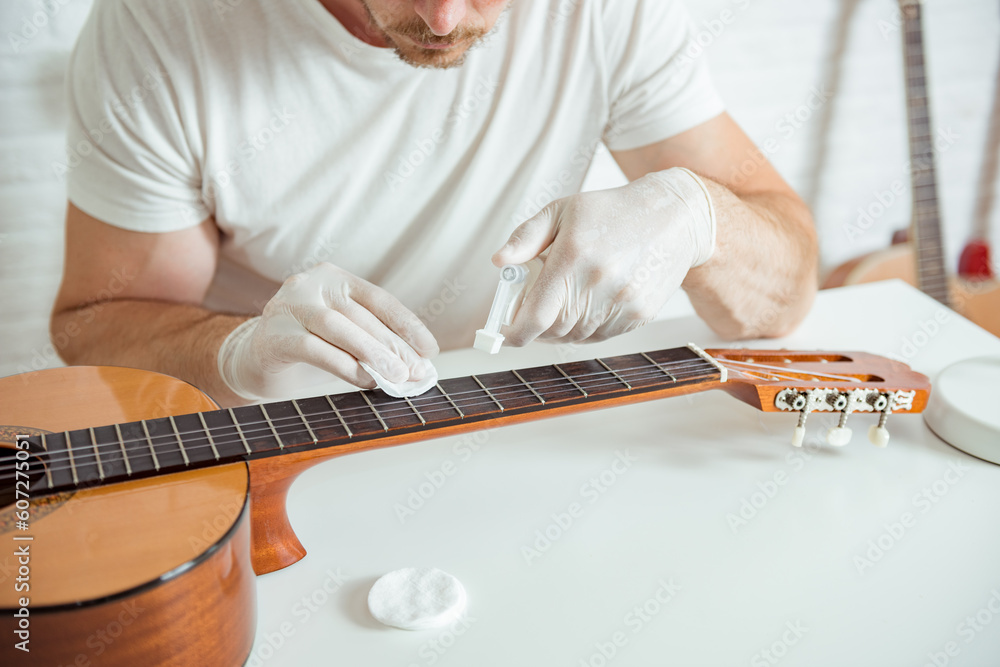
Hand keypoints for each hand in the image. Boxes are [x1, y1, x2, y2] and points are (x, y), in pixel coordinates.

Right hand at [217, 262, 438, 400]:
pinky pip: (314, 348)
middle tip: (416, 371)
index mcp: (333, 278)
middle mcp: (310, 285)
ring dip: (372, 354)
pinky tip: (365, 380)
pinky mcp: (273, 334)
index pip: (379, 299)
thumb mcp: (344, 338)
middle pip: (361, 316)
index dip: (407, 325)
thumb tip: (416, 365)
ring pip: (338, 327)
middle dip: (393, 346)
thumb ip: (374, 343)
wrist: (253, 362)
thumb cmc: (309, 348)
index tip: (429, 350)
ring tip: (397, 377)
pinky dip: (344, 365)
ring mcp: (288, 307)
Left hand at [493, 167, 715, 344]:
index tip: (505, 334)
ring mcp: (623, 302)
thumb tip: (500, 261)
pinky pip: (601, 336)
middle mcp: (599, 282)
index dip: (516, 332)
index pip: (536, 315)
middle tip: (533, 310)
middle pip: (553, 330)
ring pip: (576, 337)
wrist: (673, 218)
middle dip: (536, 327)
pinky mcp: (640, 313)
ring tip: (563, 302)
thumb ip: (526, 237)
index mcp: (573, 255)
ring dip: (560, 329)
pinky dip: (586, 329)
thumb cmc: (612, 212)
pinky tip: (587, 305)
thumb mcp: (562, 210)